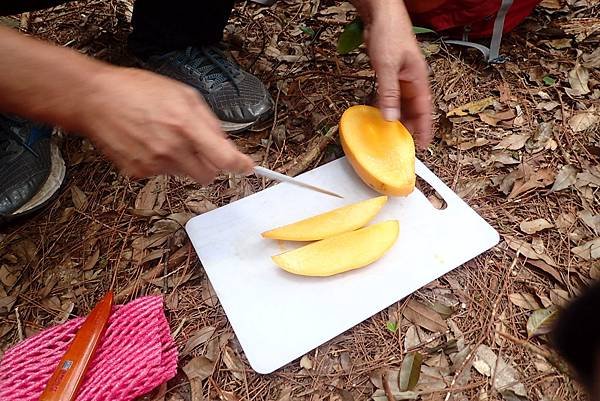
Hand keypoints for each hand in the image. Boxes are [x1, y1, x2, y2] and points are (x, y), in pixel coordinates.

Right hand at [75, 67, 253, 183]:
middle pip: (207, 175)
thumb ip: (208, 120)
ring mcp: (154, 163)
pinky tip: (149, 143)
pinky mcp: (138, 172)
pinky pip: (162, 174)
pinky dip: (162, 163)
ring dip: (183, 161)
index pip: (223, 158)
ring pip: (184, 174)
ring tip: (165, 136)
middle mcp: (172, 148)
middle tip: (199, 149)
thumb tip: (225, 141)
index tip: (246, 167)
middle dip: (209, 165)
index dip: (239, 165)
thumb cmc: (136, 90)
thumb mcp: (182, 93)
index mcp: (186, 125)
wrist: (95, 99)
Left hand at [359, 2, 432, 147]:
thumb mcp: (387, 66)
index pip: (425, 109)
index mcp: (418, 79)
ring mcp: (402, 77)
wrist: (381, 14)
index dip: (425, 128)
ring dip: (398, 118)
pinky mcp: (390, 74)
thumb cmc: (390, 32)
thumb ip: (388, 93)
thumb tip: (390, 117)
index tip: (424, 144)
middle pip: (414, 109)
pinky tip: (381, 115)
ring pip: (402, 104)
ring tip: (393, 134)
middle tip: (404, 144)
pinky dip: (387, 106)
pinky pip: (391, 96)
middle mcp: (412, 80)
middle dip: (411, 126)